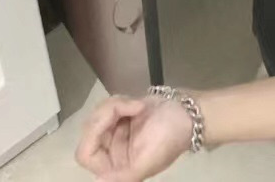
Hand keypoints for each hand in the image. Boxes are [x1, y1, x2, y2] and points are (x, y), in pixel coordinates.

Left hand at [76, 95, 192, 181]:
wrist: (188, 113)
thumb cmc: (170, 138)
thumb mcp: (147, 162)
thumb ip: (123, 177)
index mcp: (116, 167)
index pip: (85, 153)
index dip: (92, 136)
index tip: (111, 119)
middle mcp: (112, 151)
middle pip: (89, 130)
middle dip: (108, 113)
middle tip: (131, 106)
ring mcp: (116, 131)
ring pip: (98, 114)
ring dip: (117, 105)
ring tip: (138, 104)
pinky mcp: (122, 114)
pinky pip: (108, 104)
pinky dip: (122, 100)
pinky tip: (139, 103)